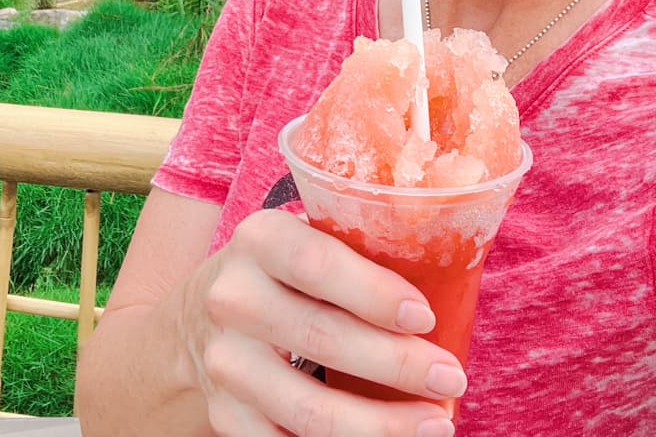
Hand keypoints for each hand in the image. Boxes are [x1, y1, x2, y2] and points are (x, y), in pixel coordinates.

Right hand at [184, 209, 464, 436]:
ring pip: (308, 408)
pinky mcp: (225, 415)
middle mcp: (233, 298)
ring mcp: (224, 363)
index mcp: (259, 238)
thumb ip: (357, 247)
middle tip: (452, 376)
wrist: (203, 313)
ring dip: (381, 425)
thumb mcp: (306, 238)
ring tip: (437, 424)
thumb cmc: (285, 271)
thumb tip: (448, 269)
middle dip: (396, 364)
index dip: (373, 293)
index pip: (317, 263)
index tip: (425, 317)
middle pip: (320, 338)